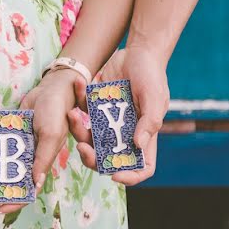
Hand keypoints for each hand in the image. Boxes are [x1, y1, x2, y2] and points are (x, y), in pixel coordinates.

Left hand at [0, 69, 76, 213]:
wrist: (51, 89)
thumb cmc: (56, 112)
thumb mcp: (51, 136)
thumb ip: (43, 160)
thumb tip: (35, 184)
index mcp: (40, 164)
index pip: (27, 190)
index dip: (14, 202)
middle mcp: (28, 157)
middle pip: (7, 176)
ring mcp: (18, 145)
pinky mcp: (10, 131)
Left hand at [68, 47, 168, 184]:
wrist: (138, 51)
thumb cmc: (152, 76)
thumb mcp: (156, 99)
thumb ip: (149, 122)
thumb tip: (138, 145)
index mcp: (143, 136)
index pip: (141, 167)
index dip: (130, 176)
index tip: (115, 175)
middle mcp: (124, 133)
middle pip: (107, 158)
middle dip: (93, 158)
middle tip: (83, 148)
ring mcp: (108, 122)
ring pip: (89, 138)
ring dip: (78, 131)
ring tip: (73, 115)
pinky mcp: (95, 107)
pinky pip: (82, 112)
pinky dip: (77, 101)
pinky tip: (78, 85)